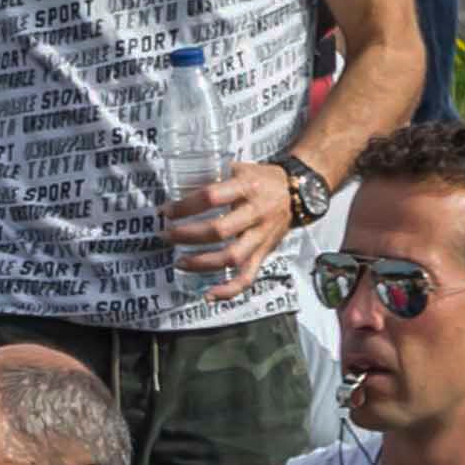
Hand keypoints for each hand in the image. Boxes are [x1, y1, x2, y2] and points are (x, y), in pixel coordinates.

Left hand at [159, 155, 309, 280]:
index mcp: (247, 187)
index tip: (166, 211)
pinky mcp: (265, 253)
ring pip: (232, 257)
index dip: (185, 206)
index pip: (211, 197)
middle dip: (186, 236)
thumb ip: (214, 176)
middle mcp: (257, 213)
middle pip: (219, 230)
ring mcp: (262, 236)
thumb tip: (175, 185)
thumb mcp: (240, 169)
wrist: (299, 192)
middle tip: (166, 235)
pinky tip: (209, 295)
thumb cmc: (262, 180)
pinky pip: (248, 276)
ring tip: (179, 262)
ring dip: (202, 263)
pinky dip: (229, 290)